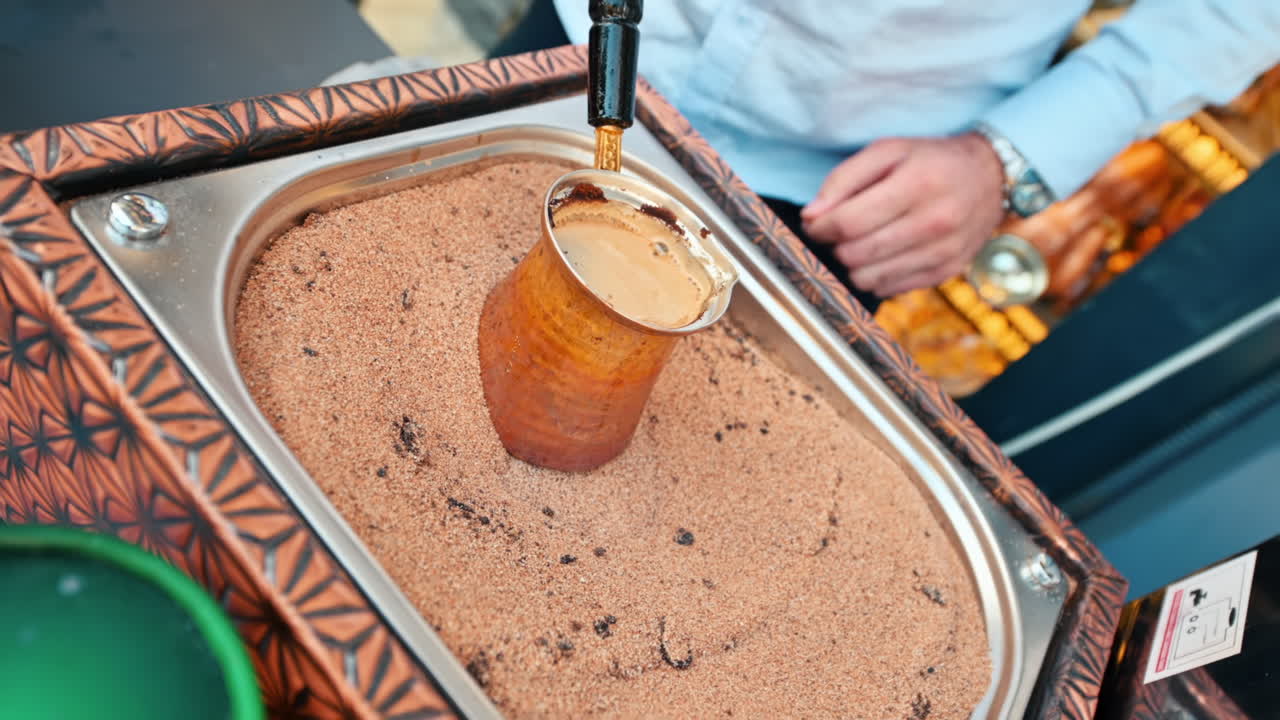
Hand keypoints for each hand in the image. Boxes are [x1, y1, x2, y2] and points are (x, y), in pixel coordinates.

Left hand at [800, 133, 1005, 297]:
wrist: (990, 177)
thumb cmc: (929, 161)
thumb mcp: (887, 151)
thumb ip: (843, 180)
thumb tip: (811, 217)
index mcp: (917, 184)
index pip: (848, 223)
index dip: (820, 228)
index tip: (815, 224)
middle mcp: (934, 222)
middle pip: (856, 254)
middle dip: (836, 246)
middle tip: (838, 233)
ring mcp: (943, 252)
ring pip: (869, 278)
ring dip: (853, 264)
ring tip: (861, 243)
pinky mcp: (946, 272)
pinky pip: (890, 289)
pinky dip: (876, 276)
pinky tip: (883, 255)